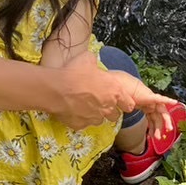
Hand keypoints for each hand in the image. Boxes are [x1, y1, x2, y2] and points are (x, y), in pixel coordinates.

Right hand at [49, 51, 176, 129]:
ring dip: (96, 115)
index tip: (119, 100)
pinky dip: (81, 119)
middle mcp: (107, 107)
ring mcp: (94, 118)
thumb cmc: (74, 72)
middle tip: (100, 102)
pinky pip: (84, 124)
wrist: (56, 89)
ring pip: (100, 120)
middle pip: (116, 115)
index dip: (124, 102)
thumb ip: (95, 63)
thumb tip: (92, 62)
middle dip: (110, 110)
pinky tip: (74, 111)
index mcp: (115, 91)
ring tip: (86, 106)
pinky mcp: (81, 125)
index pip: (129, 104)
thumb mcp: (88, 59)